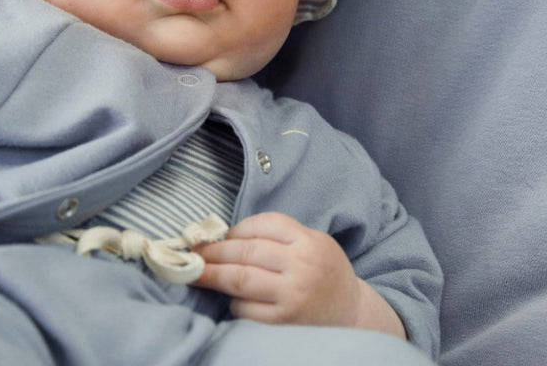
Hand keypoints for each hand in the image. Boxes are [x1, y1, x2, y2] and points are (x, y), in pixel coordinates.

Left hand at [193, 211, 404, 335]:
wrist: (352, 317)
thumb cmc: (325, 274)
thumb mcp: (314, 244)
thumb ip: (281, 237)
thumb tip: (229, 235)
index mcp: (310, 242)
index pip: (264, 224)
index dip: (236, 229)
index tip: (219, 234)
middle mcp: (302, 267)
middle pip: (246, 251)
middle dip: (215, 251)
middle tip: (194, 252)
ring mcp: (293, 296)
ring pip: (241, 279)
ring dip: (213, 275)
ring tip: (196, 272)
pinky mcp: (285, 323)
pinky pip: (247, 308)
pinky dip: (233, 302)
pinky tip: (230, 298)